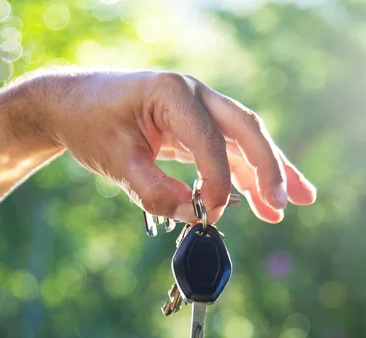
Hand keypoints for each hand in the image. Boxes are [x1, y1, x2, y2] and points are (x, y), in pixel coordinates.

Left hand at [24, 70, 315, 222]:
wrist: (72, 105)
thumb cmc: (91, 125)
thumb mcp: (116, 162)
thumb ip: (155, 190)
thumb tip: (195, 216)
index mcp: (172, 92)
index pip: (210, 139)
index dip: (217, 180)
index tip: (210, 214)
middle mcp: (194, 94)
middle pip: (245, 129)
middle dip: (269, 168)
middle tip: (283, 205)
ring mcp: (198, 108)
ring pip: (245, 140)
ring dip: (269, 172)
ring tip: (292, 205)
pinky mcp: (196, 126)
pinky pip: (230, 150)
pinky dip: (248, 174)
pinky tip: (264, 198)